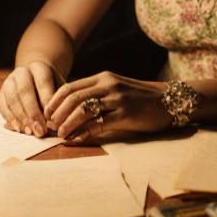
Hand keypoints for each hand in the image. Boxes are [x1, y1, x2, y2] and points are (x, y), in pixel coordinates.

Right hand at [0, 60, 63, 136]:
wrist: (35, 79)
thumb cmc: (51, 87)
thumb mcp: (59, 88)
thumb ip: (58, 100)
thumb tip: (55, 120)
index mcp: (39, 67)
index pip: (42, 82)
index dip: (46, 100)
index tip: (51, 117)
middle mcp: (21, 72)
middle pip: (25, 91)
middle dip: (33, 113)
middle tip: (40, 130)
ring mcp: (9, 82)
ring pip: (12, 99)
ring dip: (21, 118)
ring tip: (30, 132)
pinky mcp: (1, 93)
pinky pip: (2, 106)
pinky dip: (11, 119)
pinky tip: (20, 129)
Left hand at [44, 72, 173, 144]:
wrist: (170, 100)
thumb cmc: (141, 98)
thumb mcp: (117, 89)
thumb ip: (97, 94)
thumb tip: (70, 110)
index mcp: (103, 78)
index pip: (70, 86)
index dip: (54, 101)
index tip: (46, 115)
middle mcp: (108, 84)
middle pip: (73, 97)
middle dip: (57, 113)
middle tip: (49, 126)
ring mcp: (117, 98)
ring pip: (83, 109)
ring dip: (68, 123)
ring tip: (60, 134)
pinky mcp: (126, 113)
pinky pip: (99, 123)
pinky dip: (85, 132)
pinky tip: (77, 139)